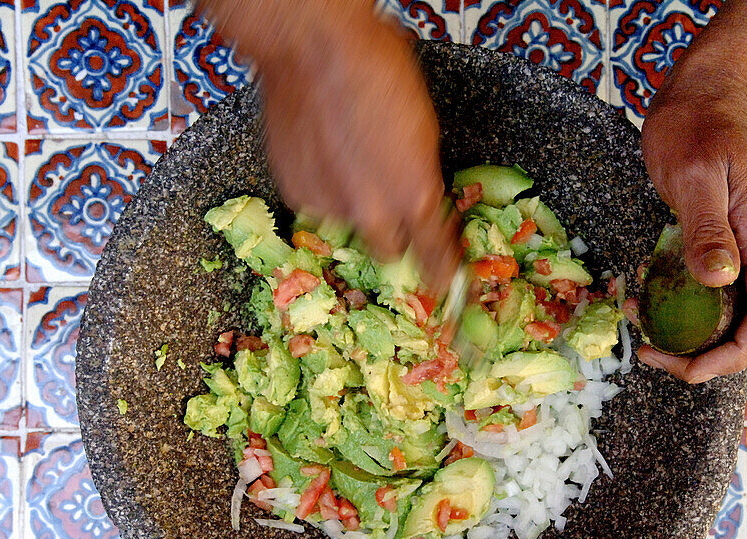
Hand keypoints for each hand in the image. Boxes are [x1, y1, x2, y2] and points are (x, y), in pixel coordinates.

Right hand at [257, 10, 459, 290]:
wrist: (312, 47)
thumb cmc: (377, 67)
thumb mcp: (424, 124)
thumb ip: (423, 174)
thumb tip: (424, 194)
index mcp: (416, 196)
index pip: (437, 259)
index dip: (444, 273)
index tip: (448, 284)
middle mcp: (373, 212)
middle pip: (390, 254)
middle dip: (395, 235)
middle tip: (391, 202)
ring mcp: (332, 206)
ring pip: (351, 226)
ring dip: (356, 206)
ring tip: (351, 160)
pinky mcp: (297, 193)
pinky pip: (318, 206)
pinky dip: (325, 189)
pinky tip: (326, 154)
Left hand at [637, 85, 746, 383]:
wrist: (703, 99)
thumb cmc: (697, 129)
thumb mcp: (695, 178)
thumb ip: (708, 230)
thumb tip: (718, 280)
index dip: (735, 355)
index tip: (688, 367)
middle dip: (711, 357)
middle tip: (656, 357)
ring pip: (735, 319)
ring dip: (695, 339)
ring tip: (646, 335)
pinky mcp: (726, 248)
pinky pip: (714, 296)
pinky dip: (685, 312)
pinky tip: (648, 302)